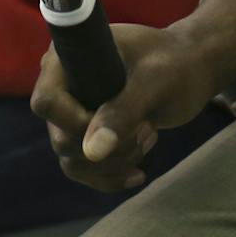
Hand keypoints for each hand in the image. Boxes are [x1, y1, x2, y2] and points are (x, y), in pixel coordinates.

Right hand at [29, 21, 221, 192]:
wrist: (189, 68)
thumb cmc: (174, 64)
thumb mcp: (154, 83)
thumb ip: (124, 112)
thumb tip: (91, 152)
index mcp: (69, 58)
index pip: (46, 103)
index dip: (77, 124)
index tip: (123, 120)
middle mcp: (62, 86)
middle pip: (61, 140)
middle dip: (110, 147)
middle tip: (148, 128)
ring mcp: (72, 113)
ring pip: (72, 161)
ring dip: (114, 163)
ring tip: (150, 135)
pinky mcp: (86, 134)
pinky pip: (84, 170)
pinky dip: (111, 177)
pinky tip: (139, 174)